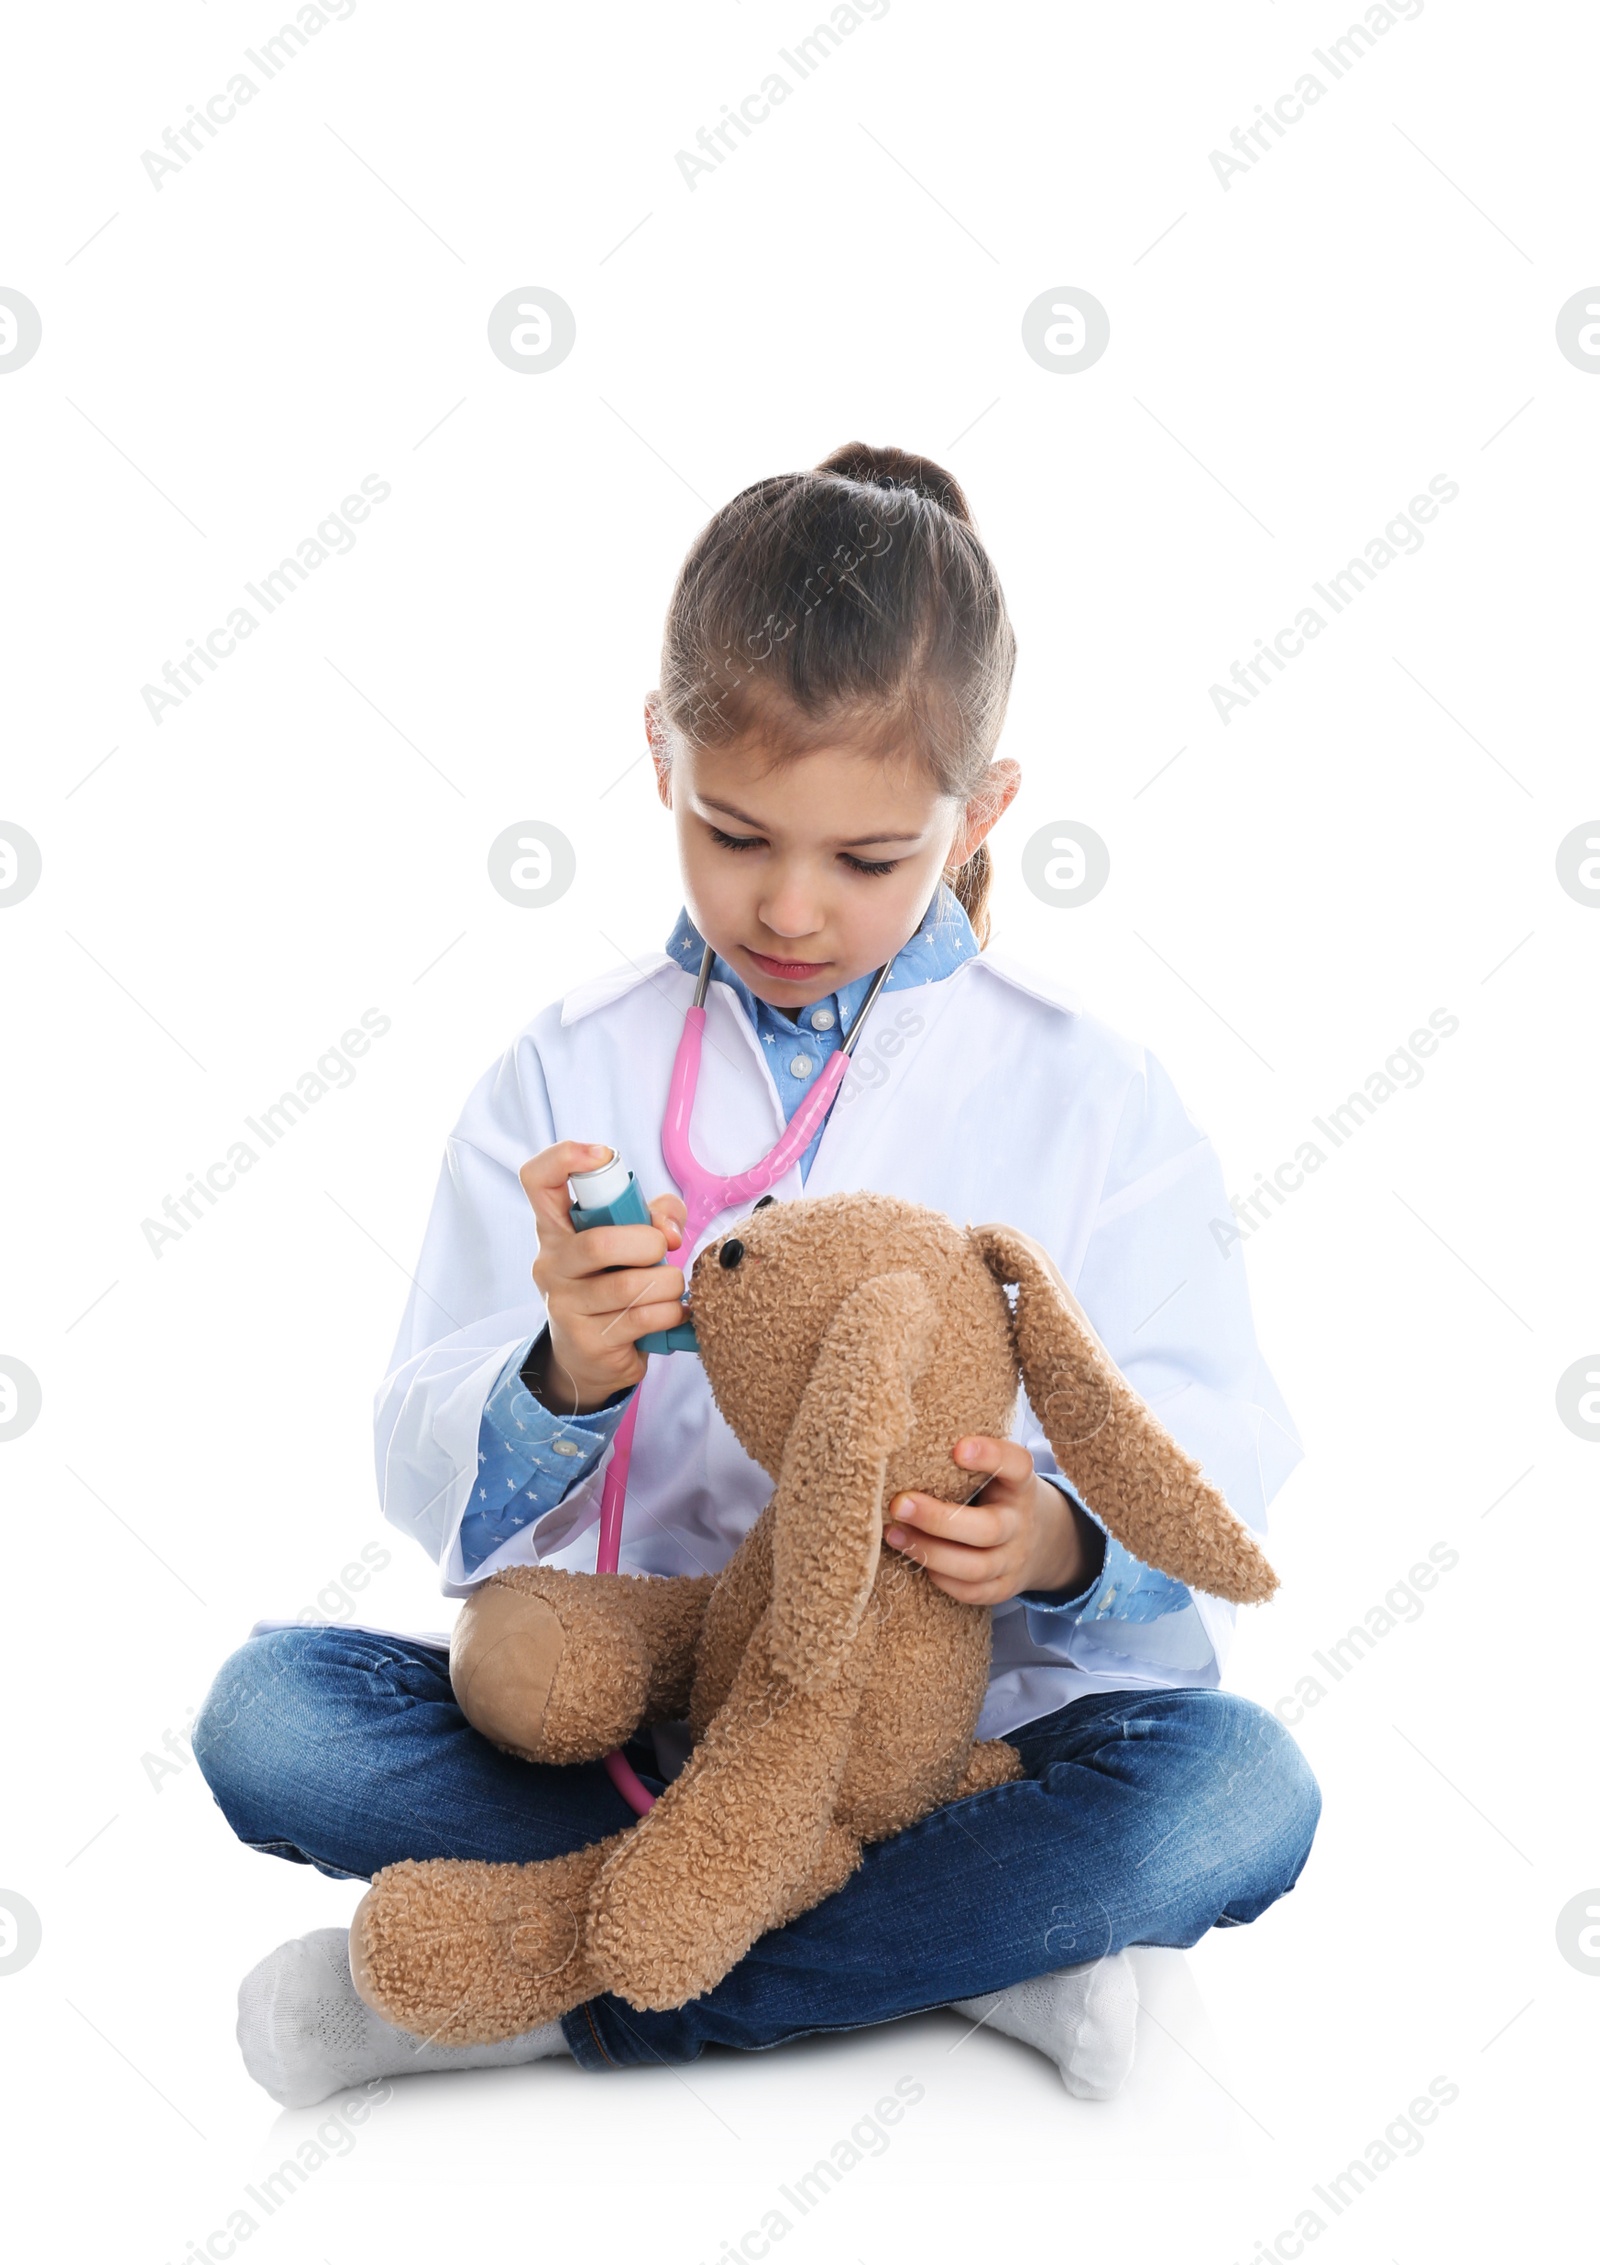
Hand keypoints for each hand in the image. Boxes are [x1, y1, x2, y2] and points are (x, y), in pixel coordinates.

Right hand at [519, 1142, 687, 1413]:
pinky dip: (670, 1312)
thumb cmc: (615, 1283)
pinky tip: (670, 1312)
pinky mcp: (587, 1342)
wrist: (590, 1358)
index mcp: (556, 1229)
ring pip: (629, 1286)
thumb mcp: (632, 1241)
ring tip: (670, 1287)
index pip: (537, 1179)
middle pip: (599, 1243)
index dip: (565, 1158)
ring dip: (666, 1283)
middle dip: (648, 1243)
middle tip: (662, 1249)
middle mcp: (550, 1264)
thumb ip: (657, 1216)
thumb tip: (669, 1230)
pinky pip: (643, 1319)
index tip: (603, 1155)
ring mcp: (564, 1306)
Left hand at [883, 1435, 1096, 1606]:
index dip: (991, 1456)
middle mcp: (1021, 1523)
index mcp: (1020, 1485)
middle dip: (939, 1519)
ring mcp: (1014, 1560)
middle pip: (988, 1529)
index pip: (1017, 1466)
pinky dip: (941, 1578)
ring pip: (976, 1567)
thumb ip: (962, 1461)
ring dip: (930, 1552)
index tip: (958, 1448)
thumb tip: (902, 1445)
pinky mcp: (1003, 1587)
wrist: (1042, 1538)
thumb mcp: (994, 1472)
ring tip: (893, 1533)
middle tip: (899, 1504)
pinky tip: (915, 1558)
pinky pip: (971, 1592)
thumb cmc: (997, 1493)